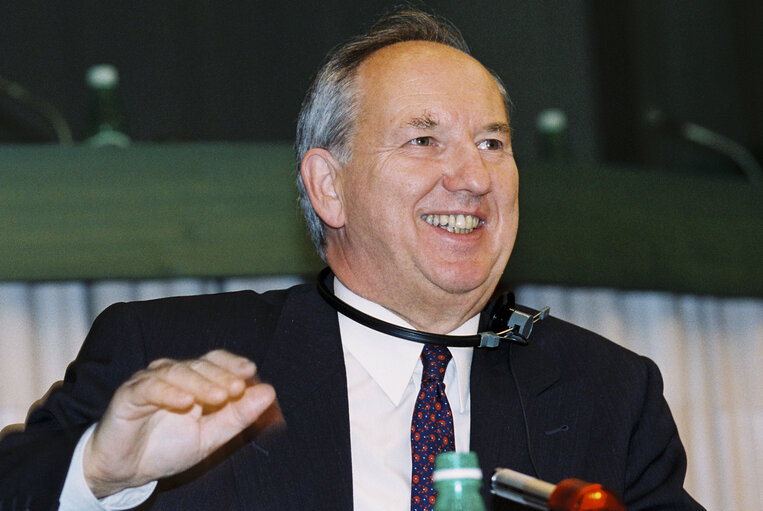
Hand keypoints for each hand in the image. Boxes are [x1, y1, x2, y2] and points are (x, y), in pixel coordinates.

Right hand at [83, 349, 276, 496]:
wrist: (127, 470)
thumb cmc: (168, 449)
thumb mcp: (211, 437)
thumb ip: (239, 416)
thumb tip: (269, 392)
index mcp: (195, 381)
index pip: (216, 361)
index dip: (233, 363)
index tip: (251, 373)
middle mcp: (173, 375)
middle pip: (200, 364)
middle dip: (221, 375)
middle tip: (237, 388)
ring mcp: (150, 381)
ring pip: (178, 371)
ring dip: (200, 383)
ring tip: (218, 397)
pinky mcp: (129, 394)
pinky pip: (150, 387)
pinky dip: (169, 392)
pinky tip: (185, 402)